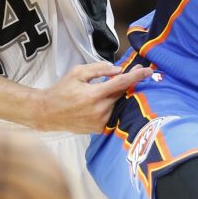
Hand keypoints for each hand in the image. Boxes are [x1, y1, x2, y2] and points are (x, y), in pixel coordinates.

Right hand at [31, 62, 153, 132]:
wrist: (48, 113)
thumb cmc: (62, 90)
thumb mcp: (78, 72)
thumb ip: (99, 69)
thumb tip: (118, 70)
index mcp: (95, 95)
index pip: (122, 83)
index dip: (136, 76)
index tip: (148, 71)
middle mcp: (100, 110)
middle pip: (121, 94)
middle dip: (126, 84)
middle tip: (129, 74)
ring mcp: (101, 122)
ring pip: (117, 105)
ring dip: (116, 97)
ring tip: (104, 91)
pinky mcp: (100, 129)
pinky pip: (112, 115)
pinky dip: (111, 107)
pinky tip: (102, 103)